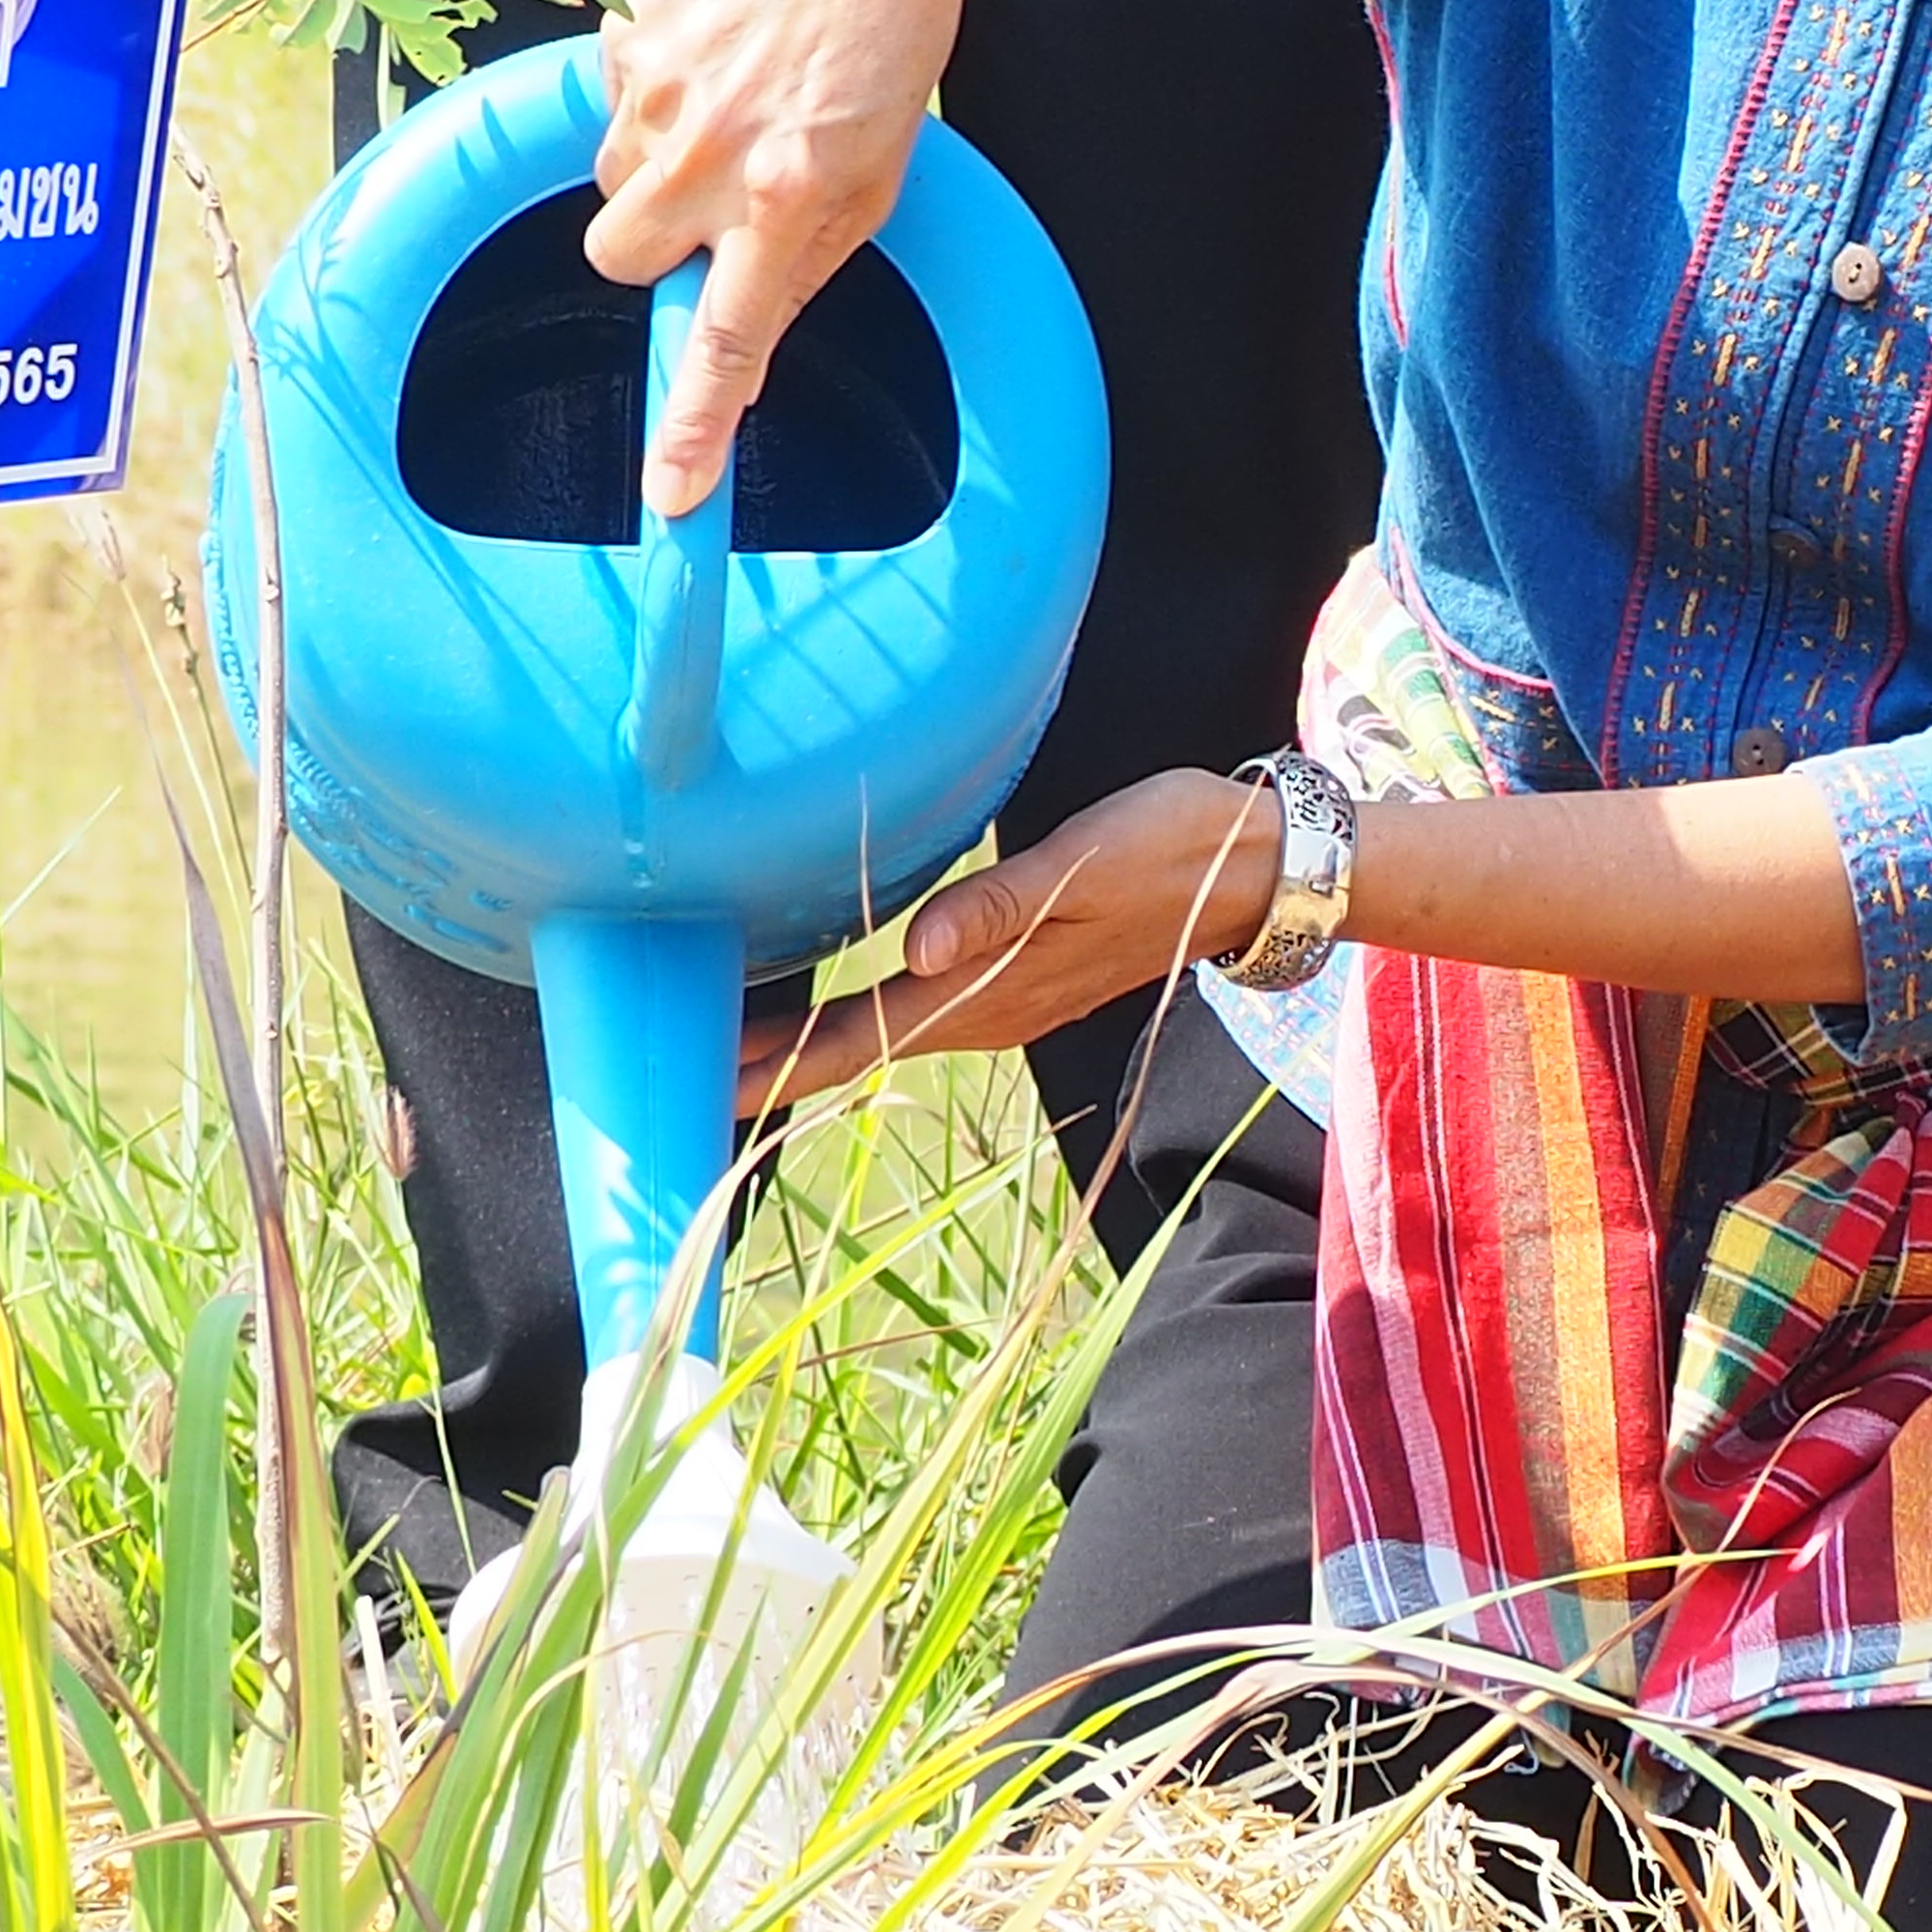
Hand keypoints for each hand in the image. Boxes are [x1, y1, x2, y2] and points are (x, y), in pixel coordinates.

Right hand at [579, 0, 970, 510]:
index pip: (730, 335)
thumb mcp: (875, 173)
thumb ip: (801, 263)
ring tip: (734, 98)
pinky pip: (611, 96)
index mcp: (792, 194)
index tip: (671, 494)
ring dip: (655, 160)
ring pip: (610, 179)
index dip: (695, 421)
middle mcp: (717, 151)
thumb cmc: (883, 50)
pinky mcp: (630, 32)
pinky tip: (717, 44)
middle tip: (711, 196)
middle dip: (648, 242)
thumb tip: (744, 362)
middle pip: (617, 257)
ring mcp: (662, 90)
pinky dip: (652, 86)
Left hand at [736, 770, 1277, 1115]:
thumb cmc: (1168, 849)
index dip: (776, 1064)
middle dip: (768, 1066)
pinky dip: (853, 1020)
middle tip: (677, 1075)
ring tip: (727, 1046)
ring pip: (881, 1037)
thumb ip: (997, 907)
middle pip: (854, 1051)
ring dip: (804, 1048)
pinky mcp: (1013, 979)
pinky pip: (911, 1014)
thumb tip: (916, 950)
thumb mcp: (1083, 863)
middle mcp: (983, 1011)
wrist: (1254, 869)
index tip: (701, 1081)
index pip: (859, 1038)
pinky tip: (824, 1005)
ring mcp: (1000, 1002)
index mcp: (987, 988)